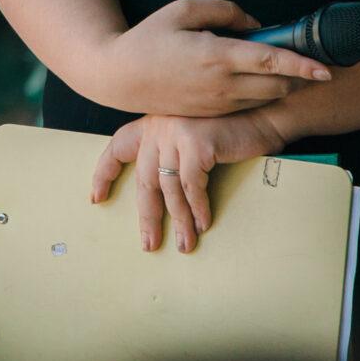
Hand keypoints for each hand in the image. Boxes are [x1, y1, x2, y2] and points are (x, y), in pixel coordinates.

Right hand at [86, 0, 331, 116]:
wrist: (119, 77)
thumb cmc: (149, 38)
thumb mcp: (182, 10)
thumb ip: (224, 10)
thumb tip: (256, 24)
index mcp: (217, 55)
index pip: (271, 61)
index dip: (303, 64)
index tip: (326, 68)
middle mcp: (222, 84)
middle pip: (278, 86)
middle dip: (299, 76)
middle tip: (309, 62)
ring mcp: (218, 104)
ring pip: (266, 99)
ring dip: (281, 86)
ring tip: (283, 70)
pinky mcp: (212, 114)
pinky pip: (248, 105)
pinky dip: (260, 94)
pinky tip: (255, 81)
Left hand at [89, 112, 284, 252]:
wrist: (264, 115)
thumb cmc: (230, 133)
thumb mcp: (191, 140)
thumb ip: (172, 157)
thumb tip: (162, 201)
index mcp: (151, 125)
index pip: (117, 148)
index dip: (104, 173)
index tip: (95, 198)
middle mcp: (158, 127)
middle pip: (144, 179)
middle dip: (148, 216)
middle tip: (150, 244)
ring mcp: (175, 133)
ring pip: (169, 187)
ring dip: (179, 220)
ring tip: (186, 244)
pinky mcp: (194, 142)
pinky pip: (191, 185)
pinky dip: (198, 208)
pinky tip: (204, 225)